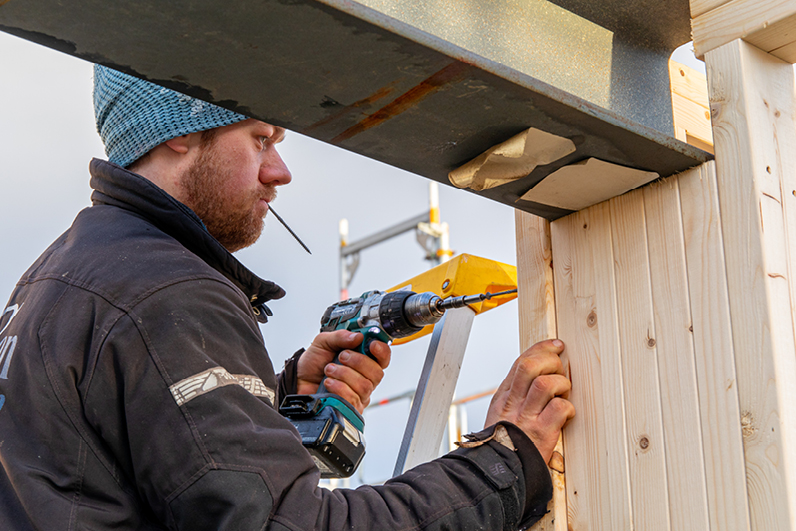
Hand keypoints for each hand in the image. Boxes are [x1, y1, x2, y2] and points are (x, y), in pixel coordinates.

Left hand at [296, 330, 390, 413]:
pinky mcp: (350, 406)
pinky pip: (352, 399)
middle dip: (358, 362)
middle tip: (341, 357)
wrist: (298, 381)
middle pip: (377, 373)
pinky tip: (329, 383)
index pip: (383, 357)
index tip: (371, 345)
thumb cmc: (313, 363)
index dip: (381, 351)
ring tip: (329, 370)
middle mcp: (364, 377)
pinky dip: (338, 388)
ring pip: (364, 386)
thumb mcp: (323, 342)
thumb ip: (340, 337)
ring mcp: (359, 394)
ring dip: (344, 375)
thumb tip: (358, 337)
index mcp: (363, 359)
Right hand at [485, 339, 574, 463]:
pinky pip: (559, 408)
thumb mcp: (501, 415)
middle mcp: (513, 403)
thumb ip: (516, 396)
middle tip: (560, 370)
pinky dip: (568, 407)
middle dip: (551, 361)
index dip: (541, 349)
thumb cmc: (504, 445)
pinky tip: (567, 414)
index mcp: (504, 396)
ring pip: (545, 383)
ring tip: (564, 393)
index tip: (556, 345)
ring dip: (561, 384)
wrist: (499, 472)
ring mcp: (526, 417)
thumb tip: (536, 376)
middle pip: (530, 366)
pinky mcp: (541, 433)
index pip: (521, 362)